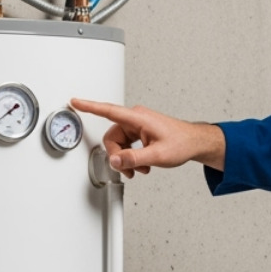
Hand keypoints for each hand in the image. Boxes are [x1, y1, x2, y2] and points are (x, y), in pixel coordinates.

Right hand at [70, 98, 225, 177]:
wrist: (195, 143)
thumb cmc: (182, 143)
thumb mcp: (157, 155)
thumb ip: (133, 158)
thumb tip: (116, 161)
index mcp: (138, 118)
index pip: (108, 111)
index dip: (89, 106)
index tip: (75, 101)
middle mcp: (136, 119)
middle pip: (113, 138)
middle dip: (119, 156)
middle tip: (130, 169)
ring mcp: (138, 125)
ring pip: (119, 144)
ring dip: (127, 159)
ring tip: (141, 168)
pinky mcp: (141, 131)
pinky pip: (127, 144)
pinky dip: (132, 156)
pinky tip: (143, 164)